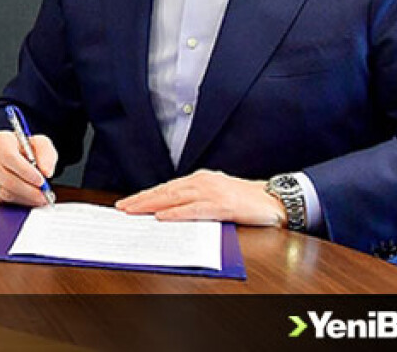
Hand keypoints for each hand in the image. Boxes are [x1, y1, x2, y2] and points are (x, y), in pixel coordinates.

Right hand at [0, 130, 56, 205]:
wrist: (9, 156)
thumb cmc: (24, 150)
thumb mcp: (38, 144)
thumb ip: (46, 154)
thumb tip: (46, 171)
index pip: (9, 157)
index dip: (26, 172)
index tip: (41, 181)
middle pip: (7, 179)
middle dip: (30, 190)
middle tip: (44, 195)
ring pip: (5, 193)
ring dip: (25, 198)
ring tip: (39, 197)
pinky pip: (1, 201)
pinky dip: (18, 202)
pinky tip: (26, 197)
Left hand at [115, 169, 285, 226]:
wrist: (273, 200)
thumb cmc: (245, 199)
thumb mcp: (216, 195)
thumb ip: (195, 200)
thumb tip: (169, 211)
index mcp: (200, 179)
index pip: (166, 188)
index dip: (146, 195)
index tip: (128, 203)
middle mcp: (202, 182)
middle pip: (165, 191)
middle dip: (141, 200)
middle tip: (122, 208)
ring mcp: (212, 192)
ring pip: (174, 198)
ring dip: (151, 205)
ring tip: (134, 211)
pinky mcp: (223, 205)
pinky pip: (195, 210)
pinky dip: (177, 213)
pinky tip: (163, 217)